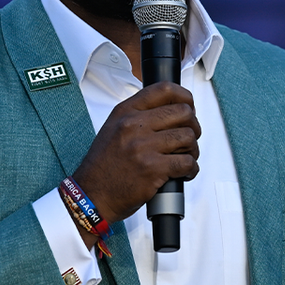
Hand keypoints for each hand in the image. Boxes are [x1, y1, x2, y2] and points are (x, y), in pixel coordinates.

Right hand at [72, 82, 200, 232]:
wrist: (92, 195)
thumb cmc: (104, 166)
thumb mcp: (114, 128)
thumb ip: (138, 116)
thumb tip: (171, 110)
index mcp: (125, 112)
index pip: (164, 89)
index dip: (184, 96)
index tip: (189, 105)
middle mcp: (134, 125)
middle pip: (183, 112)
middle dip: (193, 126)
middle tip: (187, 138)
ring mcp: (143, 147)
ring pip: (188, 137)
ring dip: (192, 150)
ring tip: (184, 158)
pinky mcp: (153, 169)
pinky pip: (187, 163)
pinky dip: (191, 169)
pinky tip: (183, 173)